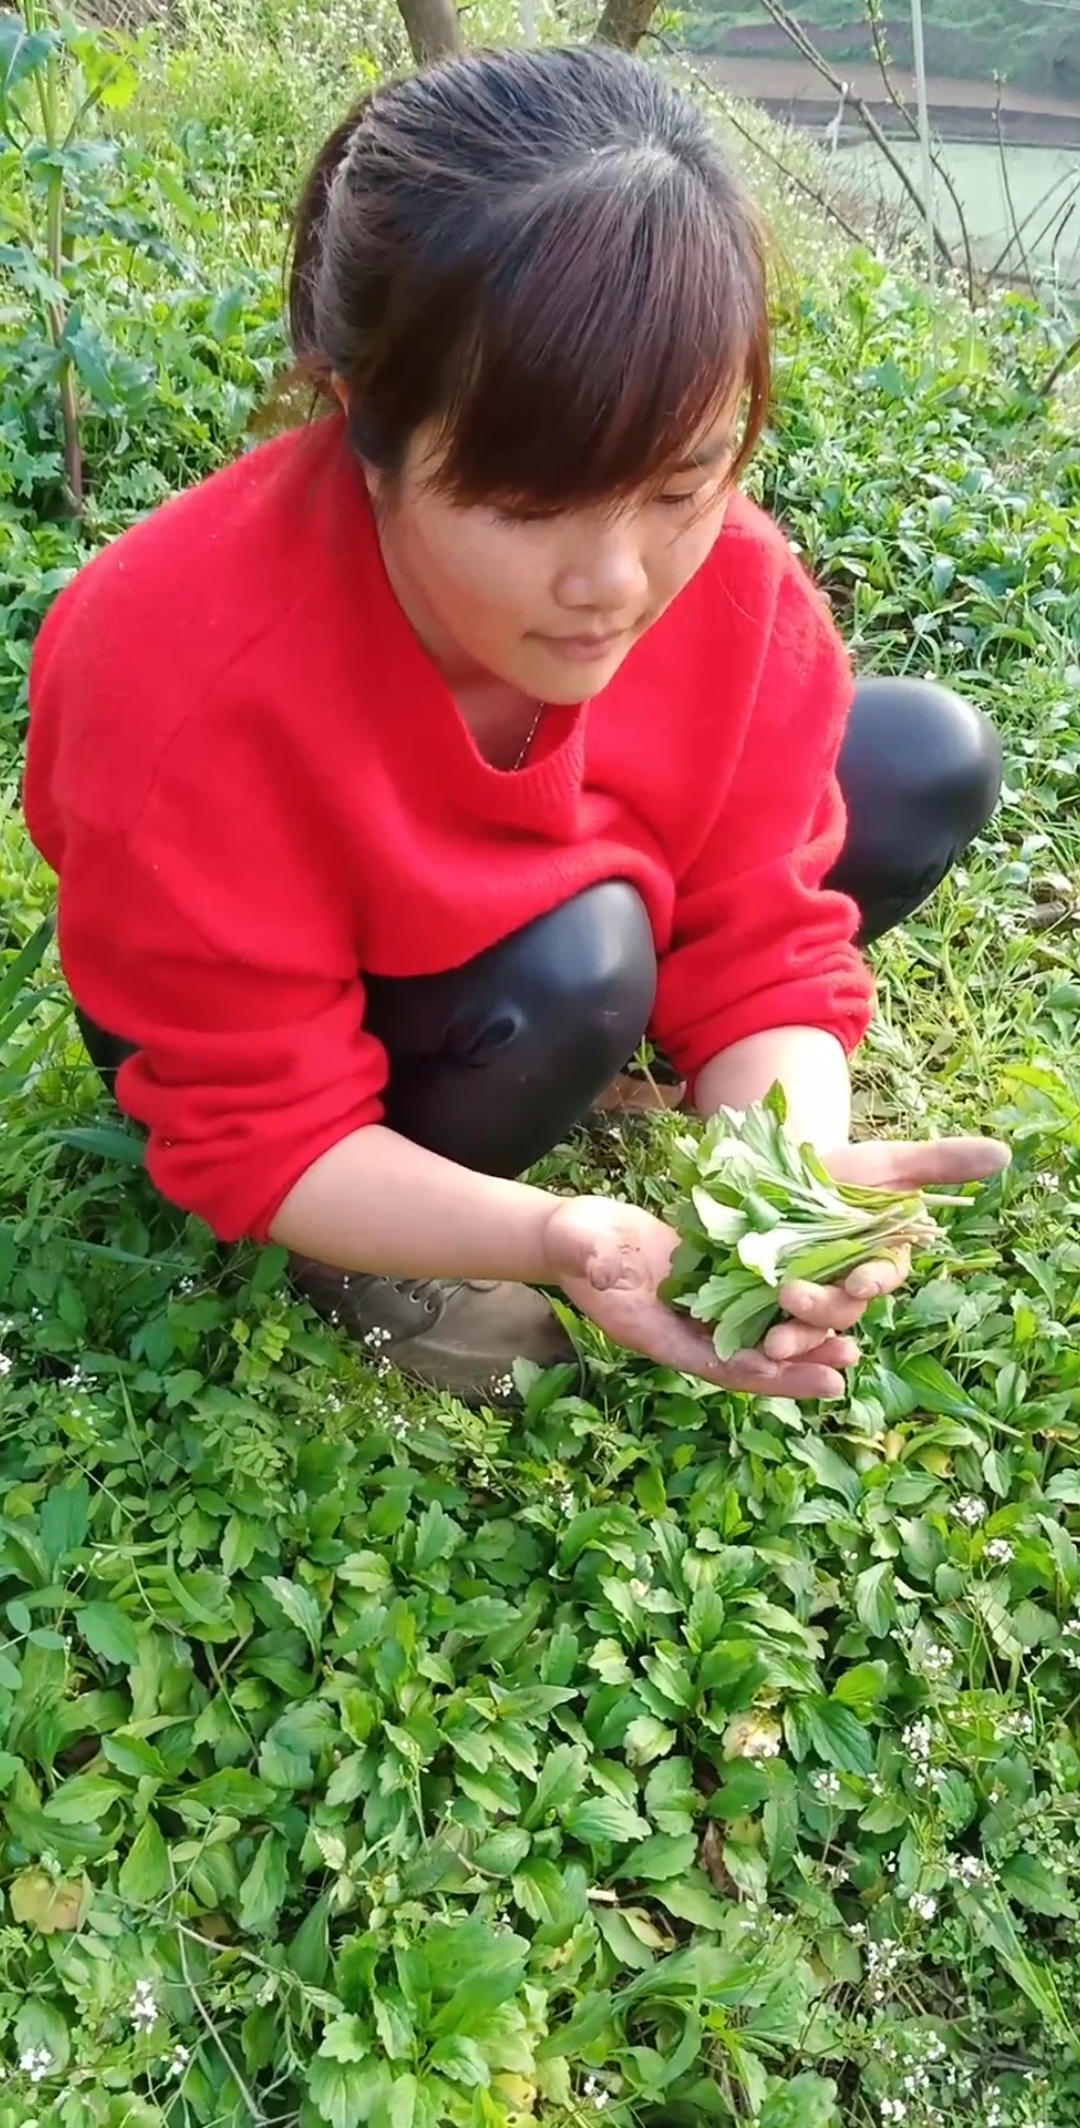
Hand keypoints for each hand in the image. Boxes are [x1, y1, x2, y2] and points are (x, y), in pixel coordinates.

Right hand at [543, 1195, 859, 1400]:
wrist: (578, 1235)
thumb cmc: (576, 1245)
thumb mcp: (581, 1248)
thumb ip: (593, 1259)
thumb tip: (603, 1266)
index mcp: (661, 1335)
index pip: (719, 1363)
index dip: (763, 1374)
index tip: (806, 1378)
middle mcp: (688, 1330)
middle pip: (751, 1358)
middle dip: (798, 1366)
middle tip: (845, 1366)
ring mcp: (703, 1310)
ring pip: (761, 1334)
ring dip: (803, 1342)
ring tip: (850, 1347)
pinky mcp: (714, 1282)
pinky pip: (758, 1304)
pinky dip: (791, 1309)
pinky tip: (827, 1302)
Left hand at [764, 1134, 1008, 1362]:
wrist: (781, 1171)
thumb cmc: (843, 1171)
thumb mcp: (886, 1161)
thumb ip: (939, 1162)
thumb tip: (1002, 1152)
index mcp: (879, 1262)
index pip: (882, 1276)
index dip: (875, 1278)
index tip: (862, 1278)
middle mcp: (846, 1289)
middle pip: (841, 1308)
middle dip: (821, 1307)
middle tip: (792, 1293)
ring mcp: (807, 1301)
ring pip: (806, 1330)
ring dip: (796, 1339)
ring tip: (774, 1343)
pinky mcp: (763, 1306)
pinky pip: (768, 1334)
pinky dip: (762, 1348)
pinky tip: (753, 1353)